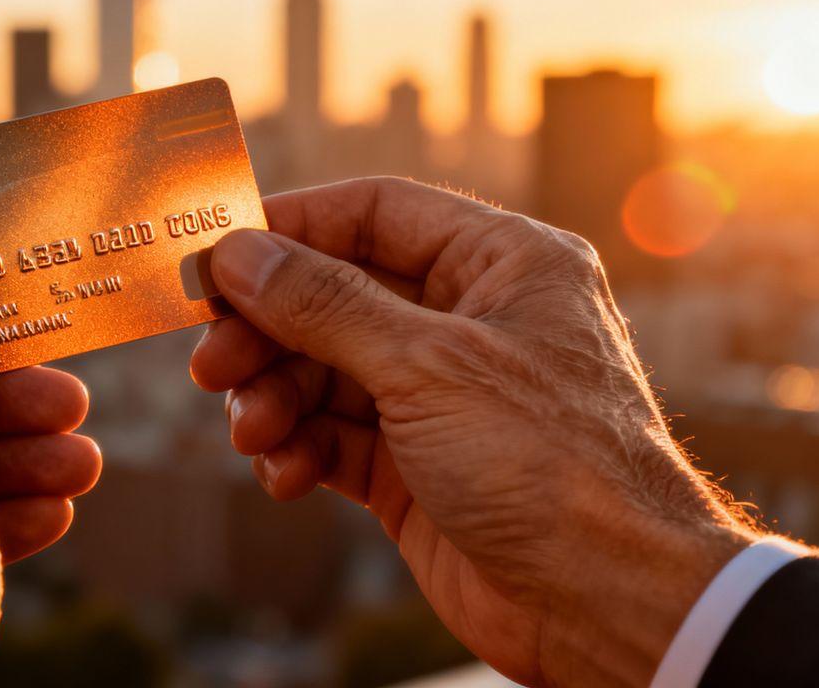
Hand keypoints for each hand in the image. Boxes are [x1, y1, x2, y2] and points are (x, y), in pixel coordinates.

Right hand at [190, 177, 754, 686]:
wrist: (606, 606)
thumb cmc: (552, 465)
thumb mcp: (427, 366)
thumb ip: (324, 304)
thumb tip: (240, 252)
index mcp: (502, 264)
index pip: (375, 213)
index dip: (291, 227)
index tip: (216, 255)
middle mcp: (470, 321)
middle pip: (335, 296)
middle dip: (268, 331)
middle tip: (212, 365)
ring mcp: (442, 397)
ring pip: (325, 371)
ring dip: (275, 398)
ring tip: (252, 433)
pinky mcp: (417, 465)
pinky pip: (335, 437)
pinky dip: (299, 449)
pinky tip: (285, 473)